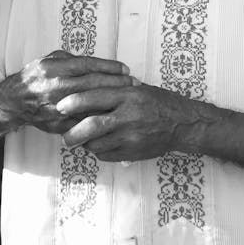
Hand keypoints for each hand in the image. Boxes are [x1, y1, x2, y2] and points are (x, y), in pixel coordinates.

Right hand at [0, 50, 132, 134]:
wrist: (13, 101)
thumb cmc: (34, 77)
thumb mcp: (49, 60)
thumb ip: (71, 60)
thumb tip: (96, 62)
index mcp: (55, 68)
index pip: (88, 65)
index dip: (109, 67)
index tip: (126, 69)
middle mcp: (56, 87)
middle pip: (93, 84)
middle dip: (117, 84)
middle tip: (135, 83)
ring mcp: (57, 107)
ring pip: (91, 104)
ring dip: (112, 101)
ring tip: (129, 99)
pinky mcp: (58, 123)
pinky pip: (83, 121)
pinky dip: (99, 119)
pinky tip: (113, 116)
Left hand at [57, 83, 197, 160]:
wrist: (183, 124)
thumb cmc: (158, 102)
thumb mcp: (137, 89)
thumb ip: (113, 89)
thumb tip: (83, 89)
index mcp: (128, 95)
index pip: (94, 97)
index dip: (74, 102)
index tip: (60, 107)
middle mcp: (129, 115)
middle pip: (92, 125)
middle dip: (72, 133)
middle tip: (64, 136)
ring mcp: (131, 136)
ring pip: (97, 144)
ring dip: (84, 144)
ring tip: (80, 141)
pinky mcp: (133, 151)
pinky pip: (106, 155)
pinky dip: (98, 152)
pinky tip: (98, 146)